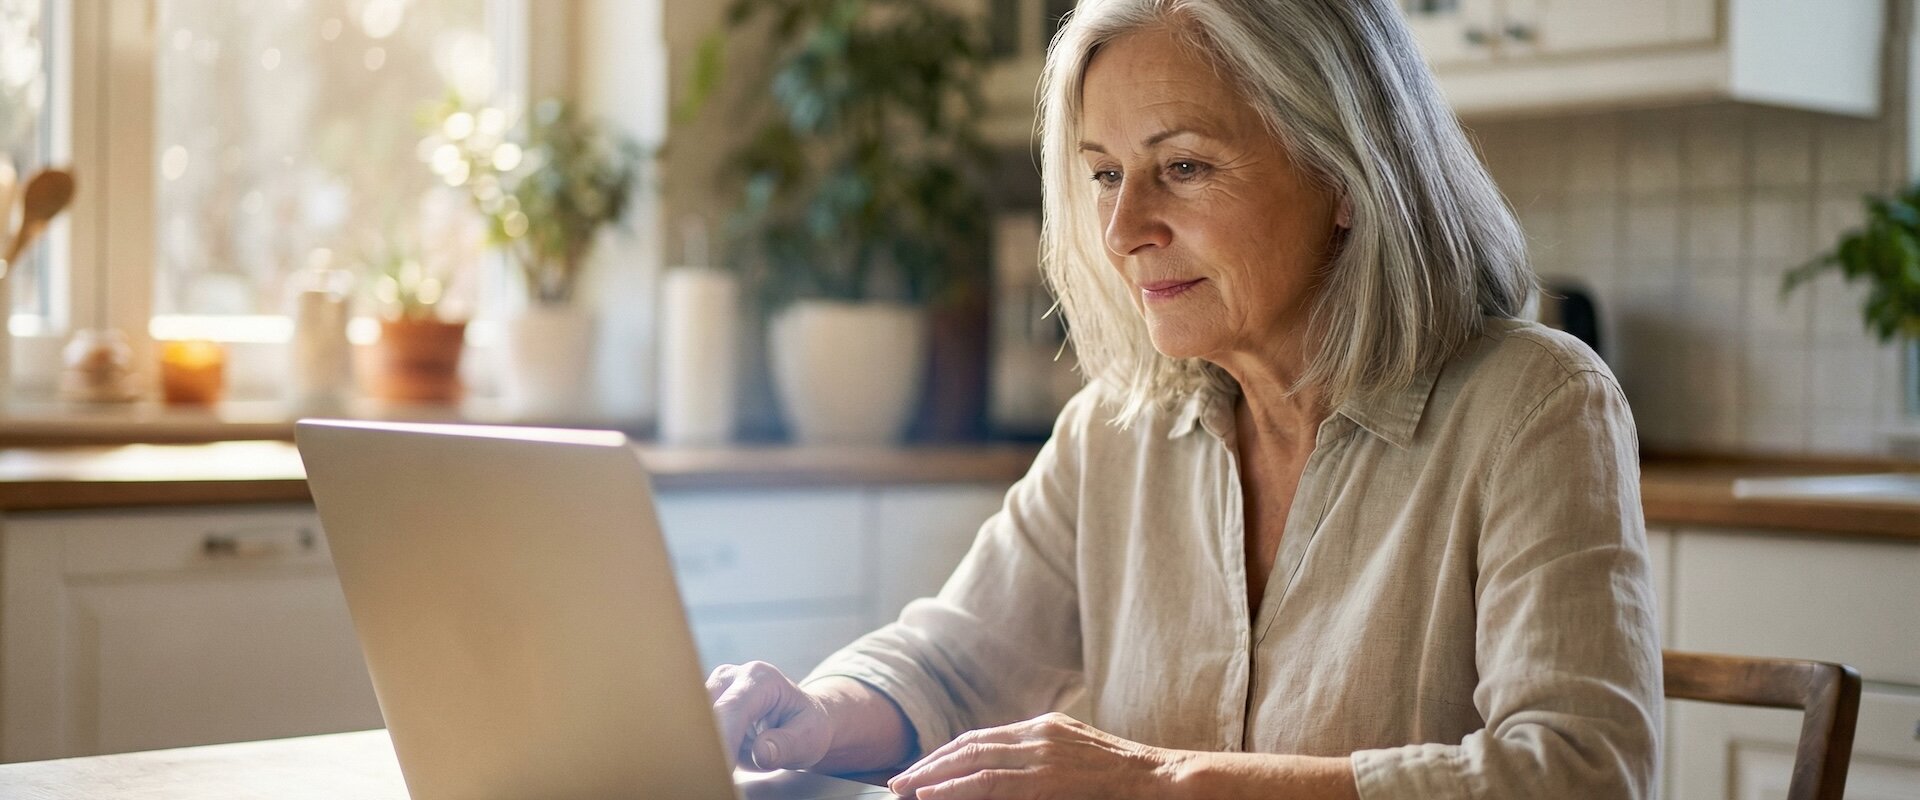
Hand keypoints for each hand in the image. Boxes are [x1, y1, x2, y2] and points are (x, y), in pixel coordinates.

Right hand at [706, 661, 833, 771]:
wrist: (801, 721)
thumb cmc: (806, 727)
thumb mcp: (809, 737)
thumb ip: (787, 744)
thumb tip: (761, 752)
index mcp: (761, 678)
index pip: (732, 709)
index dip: (724, 739)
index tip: (723, 767)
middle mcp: (733, 676)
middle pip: (705, 710)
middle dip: (708, 742)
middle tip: (716, 773)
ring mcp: (715, 688)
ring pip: (695, 719)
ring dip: (704, 745)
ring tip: (718, 768)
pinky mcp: (705, 705)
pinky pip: (695, 728)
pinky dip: (702, 746)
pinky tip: (713, 762)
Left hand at [886, 712, 1182, 798]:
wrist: (1162, 780)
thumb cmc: (1122, 780)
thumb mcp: (1076, 756)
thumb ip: (1041, 759)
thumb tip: (1003, 774)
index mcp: (1044, 727)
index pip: (982, 737)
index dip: (946, 753)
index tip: (921, 769)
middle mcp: (1039, 734)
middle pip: (969, 745)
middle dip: (929, 764)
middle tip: (897, 781)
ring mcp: (1043, 756)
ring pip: (973, 761)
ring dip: (932, 777)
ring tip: (904, 790)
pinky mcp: (1047, 781)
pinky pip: (991, 784)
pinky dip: (956, 789)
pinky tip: (931, 796)